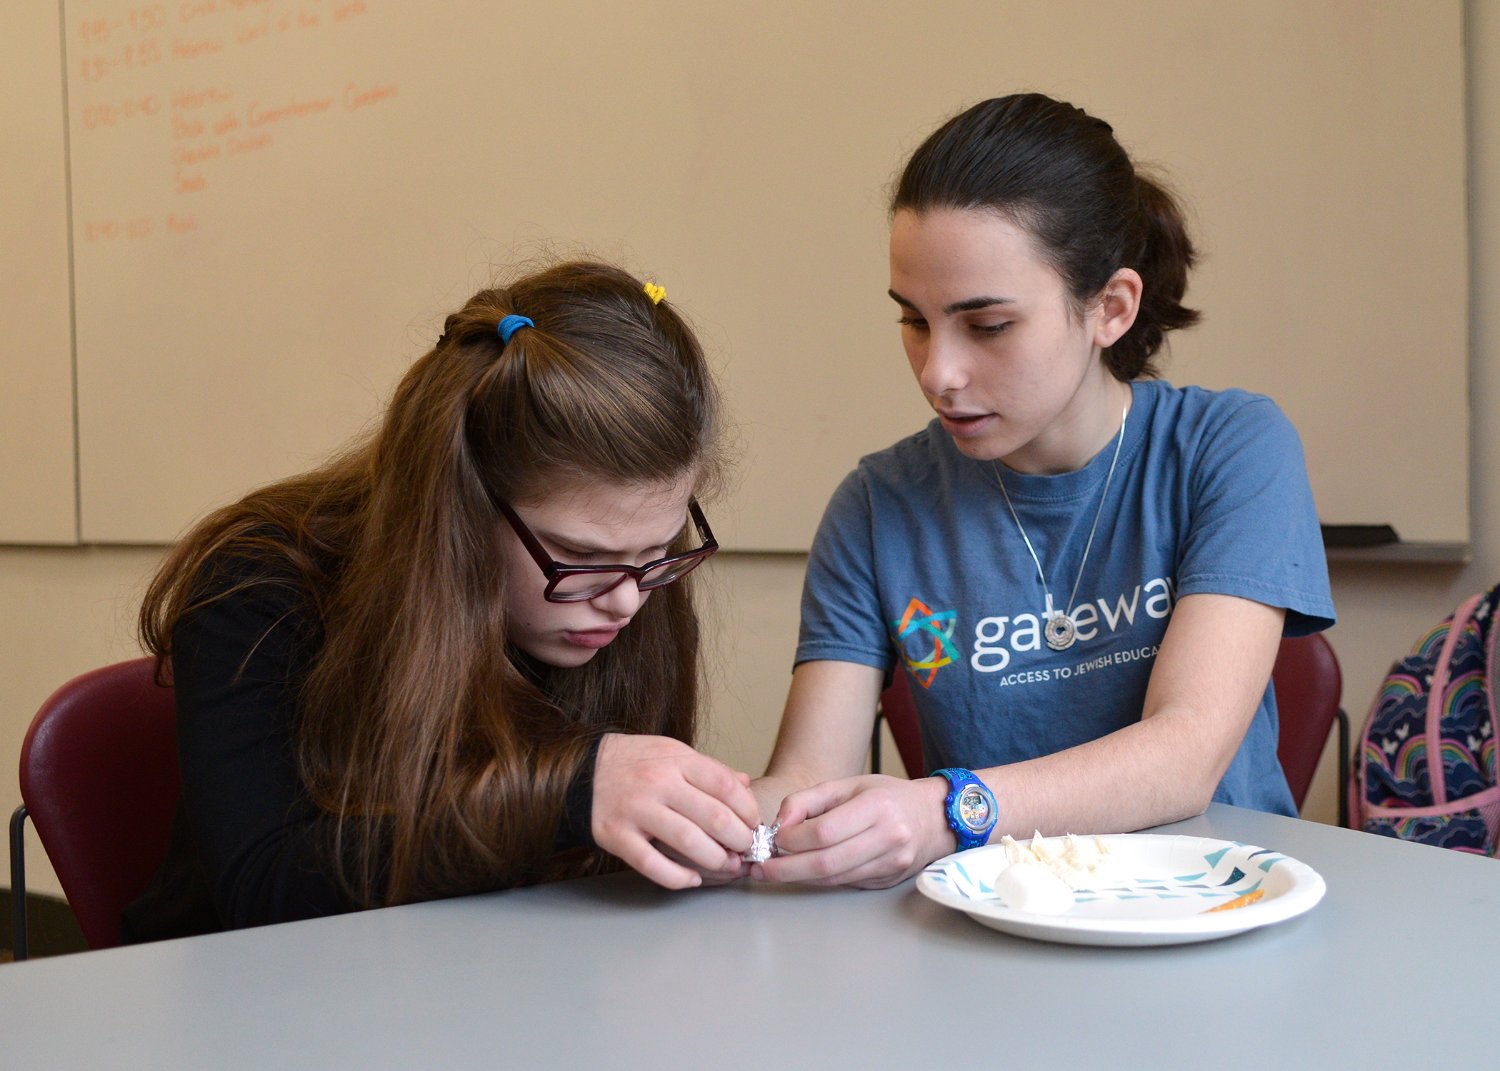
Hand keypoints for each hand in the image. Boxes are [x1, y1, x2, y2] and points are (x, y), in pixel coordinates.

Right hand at [591, 734, 758, 889]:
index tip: (753, 823)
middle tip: (746, 849)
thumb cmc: (637, 763)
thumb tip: (745, 785)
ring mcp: (636, 810)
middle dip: (739, 839)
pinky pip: (653, 864)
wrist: (584, 770)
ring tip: (727, 865)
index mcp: (676, 760)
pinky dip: (678, 877)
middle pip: (713, 817)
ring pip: (688, 843)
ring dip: (716, 860)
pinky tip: (692, 879)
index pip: (725, 785)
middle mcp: (658, 783)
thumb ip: (709, 769)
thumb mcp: (674, 753)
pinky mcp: (616, 836)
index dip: (747, 809)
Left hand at [752, 774, 951, 888]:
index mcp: (877, 808)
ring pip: (834, 878)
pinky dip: (818, 880)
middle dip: (786, 869)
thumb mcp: (850, 784)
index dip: (794, 838)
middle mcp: (887, 838)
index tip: (775, 838)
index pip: (826, 831)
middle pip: (826, 862)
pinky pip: (845, 883)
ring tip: (772, 872)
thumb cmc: (888, 797)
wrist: (935, 818)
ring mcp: (889, 864)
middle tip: (759, 869)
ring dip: (798, 877)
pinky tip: (801, 873)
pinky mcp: (886, 881)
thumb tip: (780, 823)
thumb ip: (810, 800)